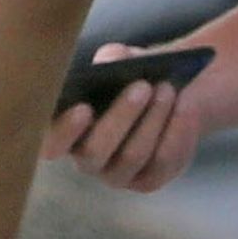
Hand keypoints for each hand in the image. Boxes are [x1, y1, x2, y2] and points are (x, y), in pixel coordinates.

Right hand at [45, 44, 207, 188]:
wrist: (169, 93)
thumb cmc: (131, 74)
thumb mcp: (120, 59)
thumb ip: (111, 58)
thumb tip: (111, 63)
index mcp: (66, 131)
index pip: (52, 143)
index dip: (63, 130)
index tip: (83, 108)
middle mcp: (86, 159)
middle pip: (96, 150)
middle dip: (121, 116)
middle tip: (143, 85)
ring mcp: (116, 174)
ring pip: (133, 155)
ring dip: (153, 119)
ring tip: (168, 88)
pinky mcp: (148, 180)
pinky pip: (162, 162)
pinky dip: (176, 131)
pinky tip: (185, 107)